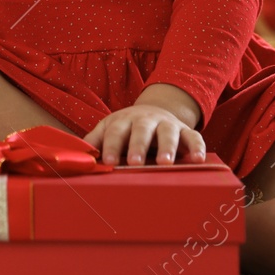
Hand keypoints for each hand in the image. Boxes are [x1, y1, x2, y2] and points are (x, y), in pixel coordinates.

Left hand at [84, 103, 205, 165]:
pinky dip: (197, 147)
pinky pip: (194, 137)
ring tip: (165, 163)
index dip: (111, 146)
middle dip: (138, 145)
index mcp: (123, 120)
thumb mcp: (109, 129)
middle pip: (141, 130)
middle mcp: (146, 120)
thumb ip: (95, 141)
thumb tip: (76, 155)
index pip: (115, 132)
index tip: (107, 161)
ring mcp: (167, 124)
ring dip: (167, 147)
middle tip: (134, 163)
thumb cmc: (126, 128)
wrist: (154, 110)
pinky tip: (198, 160)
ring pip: (168, 132)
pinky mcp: (186, 131)